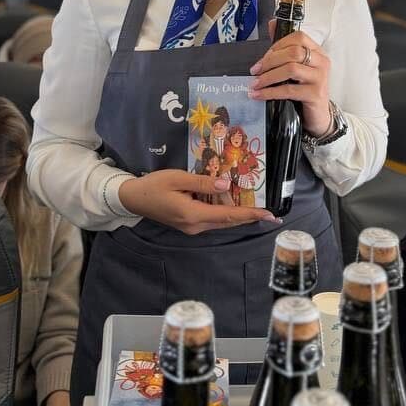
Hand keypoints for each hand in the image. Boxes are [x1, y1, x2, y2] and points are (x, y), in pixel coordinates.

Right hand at [119, 169, 278, 234]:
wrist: (133, 198)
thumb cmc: (154, 185)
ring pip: (221, 221)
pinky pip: (213, 219)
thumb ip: (203, 182)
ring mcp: (192, 227)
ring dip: (239, 215)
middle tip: (272, 215)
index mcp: (194, 215)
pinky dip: (225, 212)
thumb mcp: (178, 178)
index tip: (269, 215)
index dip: (250, 214)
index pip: (229, 215)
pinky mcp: (189, 223)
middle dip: (250, 217)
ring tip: (258, 209)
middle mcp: (196, 226)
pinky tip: (233, 205)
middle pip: (229, 221)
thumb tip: (227, 184)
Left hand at [248, 21, 331, 138]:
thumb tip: (271, 23)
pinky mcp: (316, 94)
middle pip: (293, 52)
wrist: (317, 116)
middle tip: (254, 71)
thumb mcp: (295, 67)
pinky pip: (289, 90)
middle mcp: (322, 62)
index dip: (278, 45)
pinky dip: (270, 92)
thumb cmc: (305, 89)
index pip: (298, 37)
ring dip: (268, 76)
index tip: (264, 57)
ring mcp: (320, 78)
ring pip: (291, 69)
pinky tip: (258, 95)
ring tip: (254, 83)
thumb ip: (284, 46)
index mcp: (317, 51)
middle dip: (269, 61)